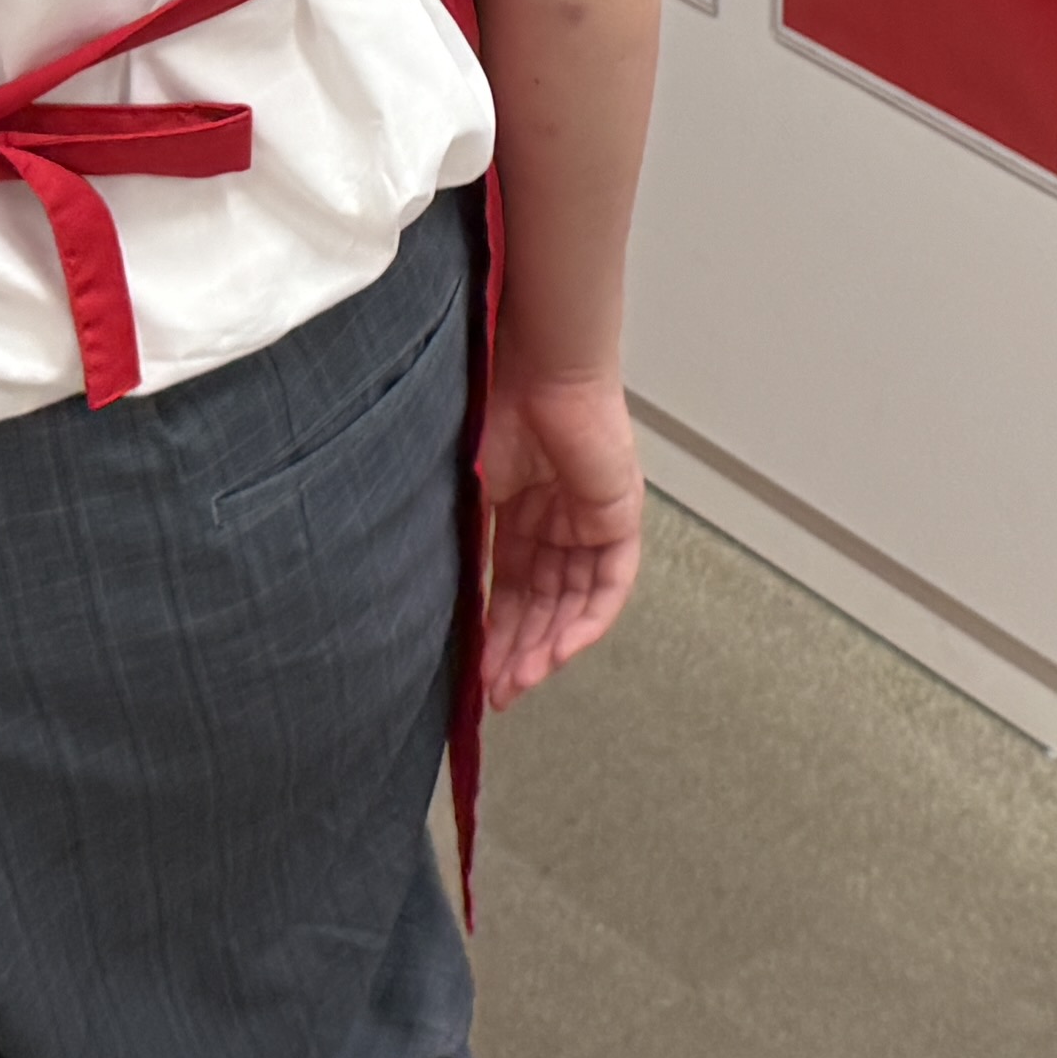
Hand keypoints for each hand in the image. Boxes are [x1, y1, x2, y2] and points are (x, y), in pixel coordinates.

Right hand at [477, 368, 645, 708]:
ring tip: (518, 681)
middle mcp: (558, 523)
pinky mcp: (618, 517)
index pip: (511, 591)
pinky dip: (587, 620)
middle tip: (496, 692)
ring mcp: (590, 521)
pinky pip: (609, 583)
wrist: (532, 366)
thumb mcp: (466, 493)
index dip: (494, 635)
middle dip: (519, 652)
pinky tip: (560, 651)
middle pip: (543, 605)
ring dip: (548, 645)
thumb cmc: (491, 409)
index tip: (475, 676)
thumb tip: (438, 606)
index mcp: (519, 515)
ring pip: (574, 603)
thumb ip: (463, 546)